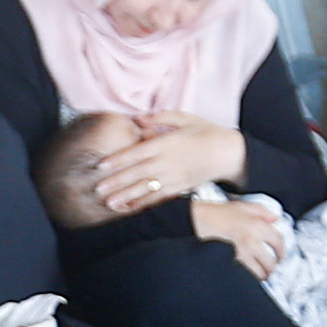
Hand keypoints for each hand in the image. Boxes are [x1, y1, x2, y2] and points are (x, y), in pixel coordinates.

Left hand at [84, 110, 247, 214]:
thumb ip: (160, 119)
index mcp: (167, 143)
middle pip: (138, 173)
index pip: (137, 152)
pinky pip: (160, 198)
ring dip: (126, 196)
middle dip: (117, 182)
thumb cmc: (205, 132)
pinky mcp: (180, 188)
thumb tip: (137, 119)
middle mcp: (169, 162)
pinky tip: (130, 209)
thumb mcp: (184, 118)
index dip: (119, 160)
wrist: (228, 153)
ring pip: (146, 188)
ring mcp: (175, 177)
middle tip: (98, 189)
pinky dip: (145, 204)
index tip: (102, 166)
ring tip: (109, 203)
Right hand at [194, 193, 287, 280]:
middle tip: (270, 269)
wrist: (195, 222)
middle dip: (272, 268)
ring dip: (262, 276)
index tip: (281, 256)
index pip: (279, 242)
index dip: (282, 251)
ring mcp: (241, 254)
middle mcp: (252, 240)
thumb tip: (275, 219)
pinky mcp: (231, 264)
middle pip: (272, 262)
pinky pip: (246, 277)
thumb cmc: (216, 214)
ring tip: (260, 276)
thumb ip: (262, 211)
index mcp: (257, 225)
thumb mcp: (241, 206)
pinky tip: (247, 277)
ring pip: (260, 273)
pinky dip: (248, 279)